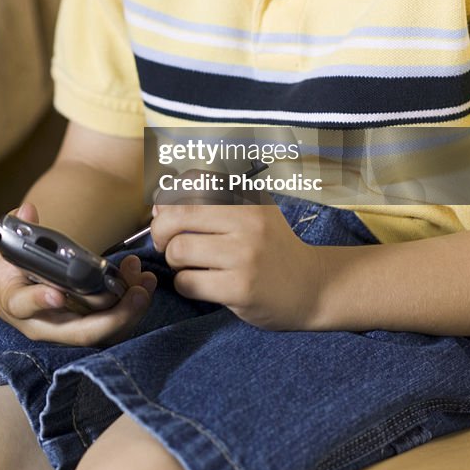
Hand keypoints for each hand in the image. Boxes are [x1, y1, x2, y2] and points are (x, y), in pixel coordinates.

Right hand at [0, 203, 156, 345]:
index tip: (58, 294)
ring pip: (102, 330)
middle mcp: (44, 323)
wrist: (10, 292)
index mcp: (16, 302)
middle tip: (135, 293)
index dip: (41, 300)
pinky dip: (130, 305)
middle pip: (79, 332)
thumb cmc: (7, 269)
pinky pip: (111, 323)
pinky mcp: (85, 325)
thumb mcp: (2, 246)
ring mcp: (66, 328)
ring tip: (145, 281)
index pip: (25, 305)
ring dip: (129, 310)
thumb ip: (15, 227)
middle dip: (112, 317)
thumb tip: (27, 211)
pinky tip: (143, 282)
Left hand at [150, 201, 325, 328]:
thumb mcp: (253, 212)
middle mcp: (248, 221)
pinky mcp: (240, 288)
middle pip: (178, 215)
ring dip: (174, 261)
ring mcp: (245, 256)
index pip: (193, 181)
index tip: (166, 211)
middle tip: (166, 242)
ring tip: (187, 264)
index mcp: (248, 198)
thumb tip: (159, 204)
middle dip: (161, 230)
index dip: (168, 197)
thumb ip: (212, 202)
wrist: (310, 287)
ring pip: (179, 250)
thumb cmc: (272, 249)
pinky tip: (200, 283)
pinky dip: (185, 284)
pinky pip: (189, 282)